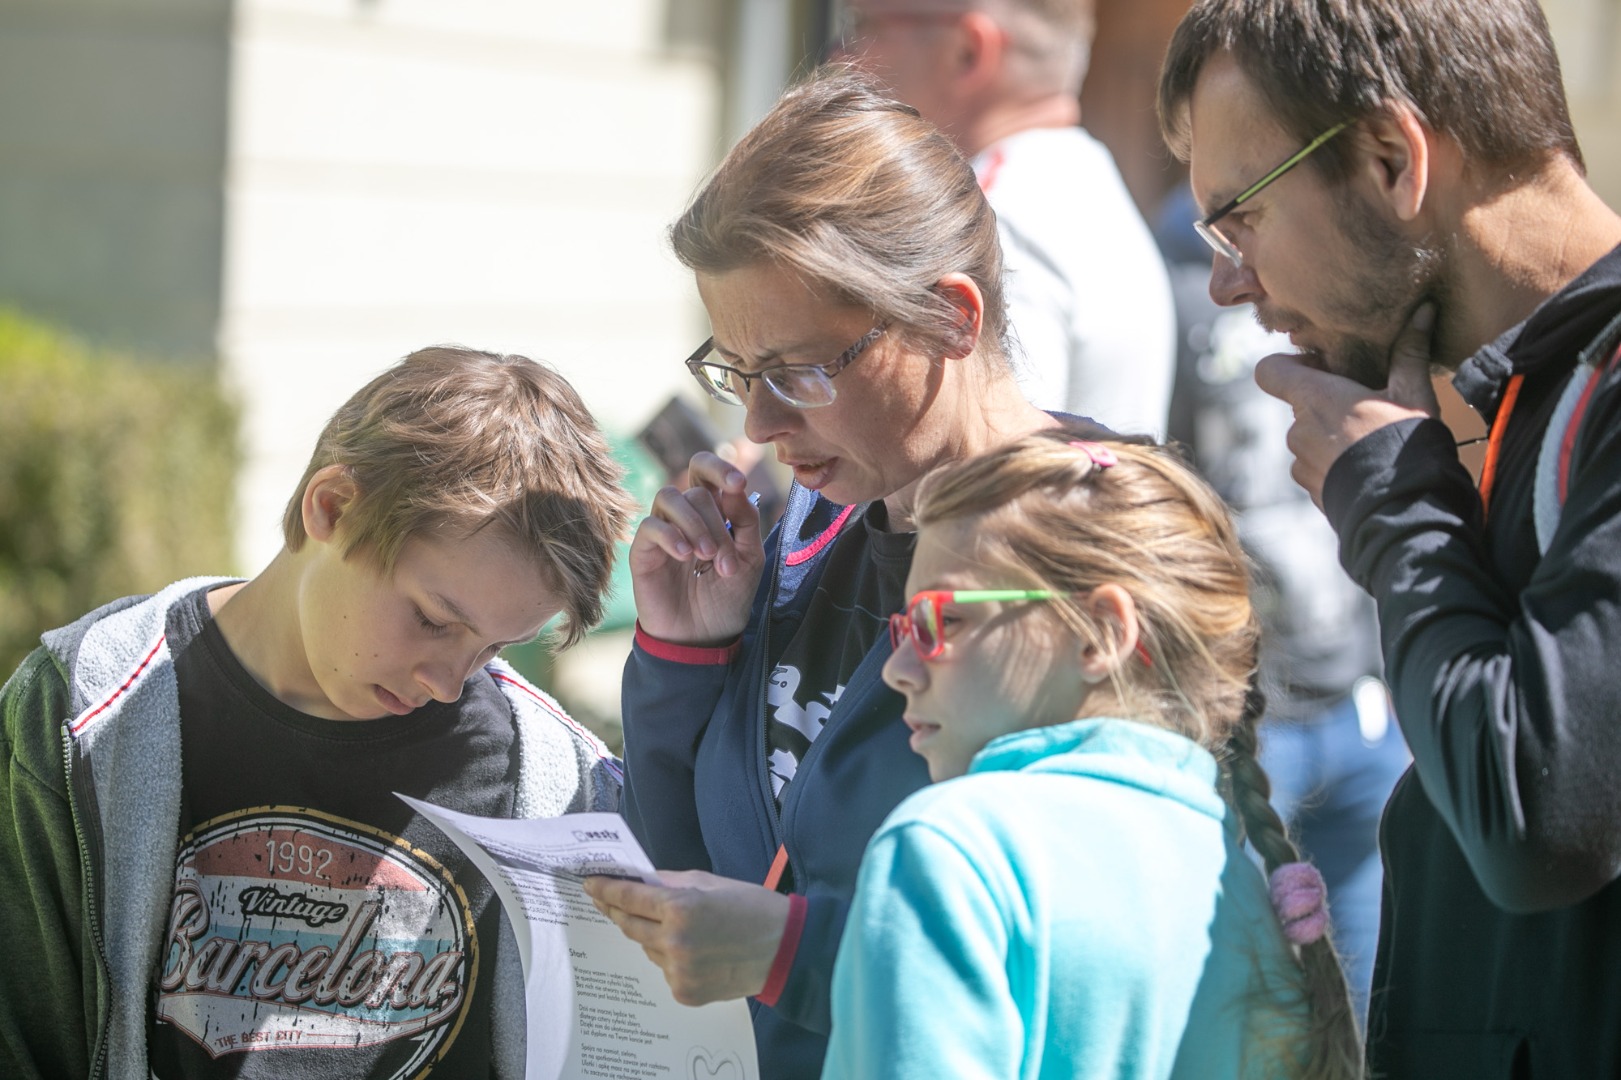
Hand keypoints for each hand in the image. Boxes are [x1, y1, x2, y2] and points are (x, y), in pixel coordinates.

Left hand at [583, 870, 790, 1005]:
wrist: (785, 949)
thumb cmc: (751, 908)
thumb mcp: (710, 883)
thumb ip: (670, 883)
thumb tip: (641, 881)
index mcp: (680, 910)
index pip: (630, 898)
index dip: (607, 890)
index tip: (591, 884)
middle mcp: (674, 943)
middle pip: (630, 926)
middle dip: (616, 911)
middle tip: (606, 900)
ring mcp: (678, 972)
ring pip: (648, 949)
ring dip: (650, 935)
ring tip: (670, 925)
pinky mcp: (685, 993)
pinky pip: (664, 969)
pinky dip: (669, 956)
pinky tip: (691, 949)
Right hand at [627, 452, 765, 644]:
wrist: (704, 638)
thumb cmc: (728, 597)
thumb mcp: (751, 559)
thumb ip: (746, 521)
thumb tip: (735, 487)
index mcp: (712, 512)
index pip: (706, 471)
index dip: (719, 468)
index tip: (738, 484)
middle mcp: (685, 517)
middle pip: (695, 492)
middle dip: (716, 524)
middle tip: (725, 561)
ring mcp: (663, 532)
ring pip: (669, 498)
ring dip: (693, 524)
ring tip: (706, 557)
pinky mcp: (643, 552)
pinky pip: (650, 527)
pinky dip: (670, 536)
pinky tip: (685, 557)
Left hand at [1254, 303, 1440, 505]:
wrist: (1403, 508)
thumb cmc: (1406, 443)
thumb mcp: (1414, 393)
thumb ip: (1410, 350)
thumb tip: (1424, 309)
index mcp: (1315, 398)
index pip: (1270, 370)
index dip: (1290, 365)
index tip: (1323, 367)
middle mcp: (1298, 429)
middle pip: (1300, 405)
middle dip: (1327, 403)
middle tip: (1367, 407)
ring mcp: (1300, 462)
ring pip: (1310, 437)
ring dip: (1332, 435)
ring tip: (1371, 441)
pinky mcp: (1308, 488)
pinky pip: (1315, 466)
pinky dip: (1334, 463)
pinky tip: (1365, 466)